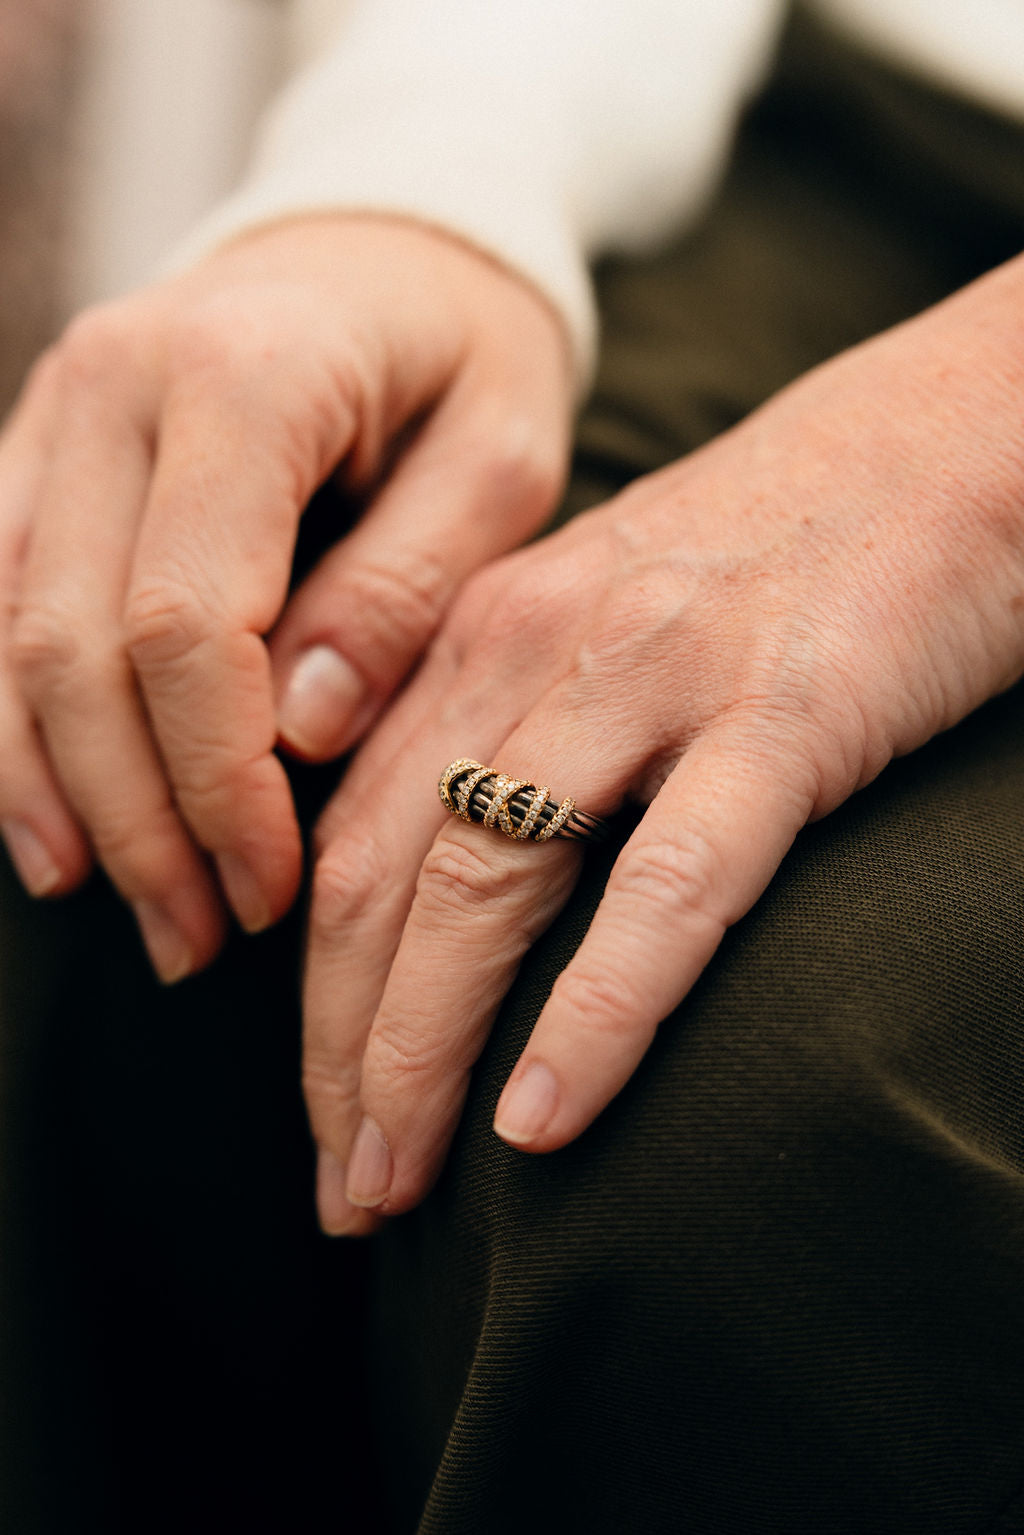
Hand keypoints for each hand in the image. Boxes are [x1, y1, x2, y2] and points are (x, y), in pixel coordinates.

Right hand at [0, 216, 570, 978]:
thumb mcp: (502, 459)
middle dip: (135, 815)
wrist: (386, 240)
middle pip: (73, 647)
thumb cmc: (466, 355)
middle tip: (199, 935)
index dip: (215, 779)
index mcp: (244, 377)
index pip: (186, 623)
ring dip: (56, 792)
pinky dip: (12, 722)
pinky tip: (54, 819)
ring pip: (4, 635)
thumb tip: (297, 735)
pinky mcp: (38, 449)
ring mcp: (54, 410)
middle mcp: (114, 384)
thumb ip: (404, 589)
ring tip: (123, 905)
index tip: (269, 884)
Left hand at [303, 255, 1023, 1234]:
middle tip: (341, 1191)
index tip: (315, 1117)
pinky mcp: (781, 715)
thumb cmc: (771, 549)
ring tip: (394, 1186)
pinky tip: (544, 1122)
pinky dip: (595, 1011)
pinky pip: (666, 886)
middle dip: (341, 1054)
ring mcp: (652, 680)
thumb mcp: (598, 623)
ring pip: (484, 885)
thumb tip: (435, 882)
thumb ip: (508, 727)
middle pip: (385, 882)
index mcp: (478, 638)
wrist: (940, 439)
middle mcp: (531, 652)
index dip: (312, 999)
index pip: (348, 844)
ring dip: (420, 1052)